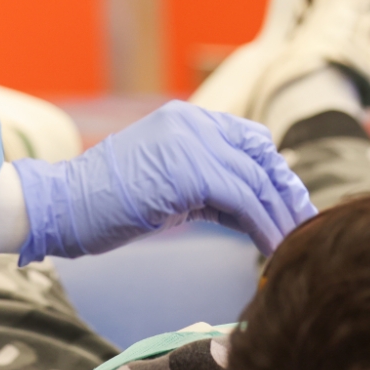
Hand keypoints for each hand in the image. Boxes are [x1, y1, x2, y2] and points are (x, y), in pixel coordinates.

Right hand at [14, 101, 315, 261]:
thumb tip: (249, 209)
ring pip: (256, 180)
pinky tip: (273, 249)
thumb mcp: (166, 185)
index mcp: (188, 120)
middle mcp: (194, 123)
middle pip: (260, 157)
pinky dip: (263, 226)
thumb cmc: (104, 204)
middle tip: (307, 227)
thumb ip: (206, 186)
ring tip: (296, 247)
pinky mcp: (191, 171)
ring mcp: (192, 142)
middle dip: (287, 195)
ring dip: (281, 216)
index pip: (250, 139)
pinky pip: (243, 200)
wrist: (62, 205)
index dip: (276, 173)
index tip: (294, 205)